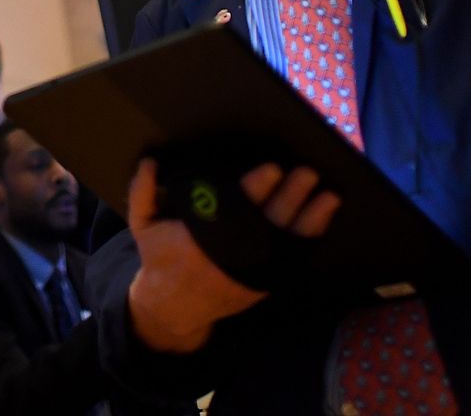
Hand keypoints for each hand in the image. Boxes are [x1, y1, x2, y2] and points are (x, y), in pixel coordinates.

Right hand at [125, 158, 338, 353]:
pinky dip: (306, 241)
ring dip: (308, 219)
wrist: (175, 308)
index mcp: (202, 238)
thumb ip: (142, 193)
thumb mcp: (143, 226)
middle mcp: (231, 255)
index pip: (234, 207)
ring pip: (285, 243)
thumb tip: (149, 162)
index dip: (254, 188)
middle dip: (289, 198)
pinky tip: (322, 222)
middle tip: (307, 174)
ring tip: (328, 197)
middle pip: (266, 222)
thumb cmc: (161, 258)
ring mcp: (251, 271)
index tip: (272, 169)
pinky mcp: (264, 282)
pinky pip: (290, 261)